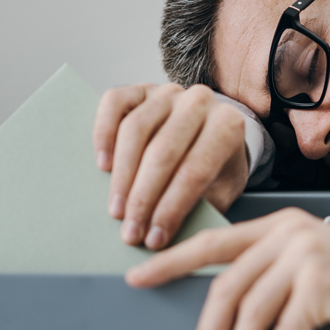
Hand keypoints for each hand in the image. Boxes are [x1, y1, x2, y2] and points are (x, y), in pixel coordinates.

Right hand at [93, 83, 248, 249]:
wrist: (209, 131)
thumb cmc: (214, 167)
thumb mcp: (221, 190)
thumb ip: (201, 208)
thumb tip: (167, 240)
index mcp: (227, 125)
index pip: (195, 172)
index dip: (171, 209)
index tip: (154, 240)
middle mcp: (199, 101)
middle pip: (162, 153)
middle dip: (143, 199)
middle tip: (129, 233)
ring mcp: (167, 91)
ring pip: (135, 130)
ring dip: (122, 176)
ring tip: (115, 210)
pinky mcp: (139, 88)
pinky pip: (113, 104)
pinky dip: (103, 134)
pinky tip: (102, 166)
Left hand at [125, 208, 329, 329]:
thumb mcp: (312, 267)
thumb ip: (271, 272)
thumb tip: (222, 308)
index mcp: (280, 224)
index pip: (213, 243)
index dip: (171, 262)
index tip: (138, 277)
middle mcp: (289, 232)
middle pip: (225, 288)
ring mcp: (305, 254)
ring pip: (250, 315)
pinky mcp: (321, 283)